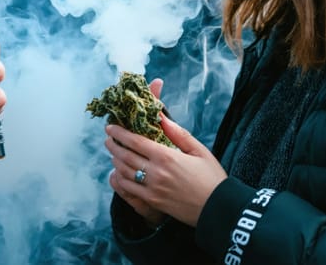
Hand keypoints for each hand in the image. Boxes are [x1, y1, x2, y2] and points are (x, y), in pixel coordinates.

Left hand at [105, 83, 226, 226]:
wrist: (218, 209)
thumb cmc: (211, 177)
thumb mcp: (199, 150)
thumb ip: (178, 133)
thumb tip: (161, 116)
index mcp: (167, 156)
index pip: (135, 141)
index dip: (120, 133)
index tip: (110, 127)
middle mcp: (156, 172)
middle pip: (125, 156)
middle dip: (113, 145)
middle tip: (108, 138)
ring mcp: (152, 189)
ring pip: (124, 172)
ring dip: (115, 161)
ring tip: (113, 154)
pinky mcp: (152, 202)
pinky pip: (128, 189)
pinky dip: (120, 179)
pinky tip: (118, 174)